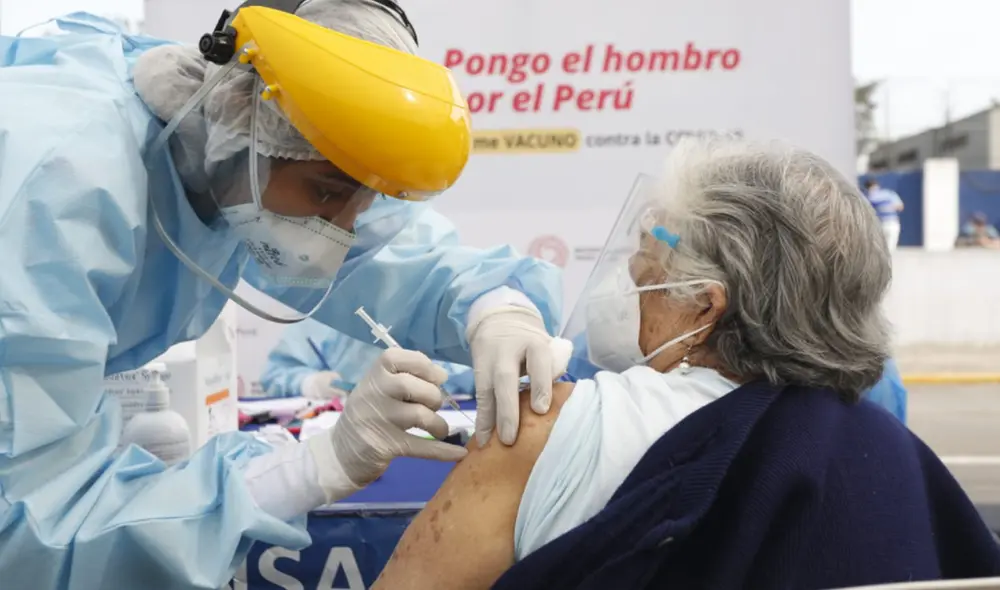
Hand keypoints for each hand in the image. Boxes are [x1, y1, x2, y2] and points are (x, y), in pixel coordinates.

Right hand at [306, 348, 467, 500]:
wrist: (339, 453)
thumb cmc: (368, 414)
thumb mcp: (378, 388)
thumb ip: (405, 376)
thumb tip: (442, 375)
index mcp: (373, 374)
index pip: (401, 357)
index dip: (425, 366)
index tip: (435, 378)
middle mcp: (374, 393)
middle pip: (415, 387)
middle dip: (434, 397)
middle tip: (433, 407)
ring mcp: (379, 420)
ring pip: (421, 415)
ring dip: (438, 424)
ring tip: (438, 429)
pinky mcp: (386, 446)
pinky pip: (422, 447)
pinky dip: (444, 451)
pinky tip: (459, 453)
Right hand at [468, 306, 571, 446]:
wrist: (500, 320)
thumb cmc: (531, 344)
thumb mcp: (545, 348)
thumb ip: (552, 371)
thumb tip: (560, 405)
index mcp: (533, 343)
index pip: (538, 362)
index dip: (539, 385)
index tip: (541, 410)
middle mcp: (508, 350)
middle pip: (505, 378)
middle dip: (508, 409)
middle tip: (510, 438)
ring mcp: (489, 360)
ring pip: (487, 389)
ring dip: (489, 419)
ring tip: (491, 444)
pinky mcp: (477, 370)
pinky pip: (479, 396)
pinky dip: (481, 418)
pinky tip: (483, 438)